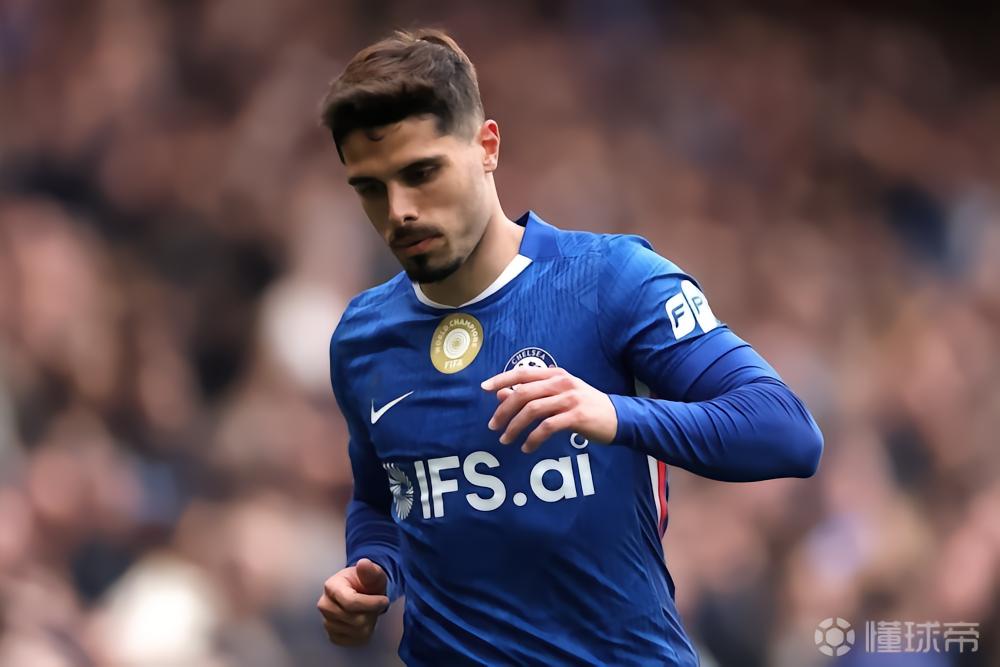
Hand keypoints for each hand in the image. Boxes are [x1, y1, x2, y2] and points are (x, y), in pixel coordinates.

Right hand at [317, 558, 389, 645]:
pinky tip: (364, 621)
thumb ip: (370, 570)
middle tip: (376, 604)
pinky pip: (354, 641)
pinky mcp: (333, 635)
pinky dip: (364, 633)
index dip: (371, 604)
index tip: (385, 600)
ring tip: (369, 611)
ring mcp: (327, 622)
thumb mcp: (372, 573)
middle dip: (372, 613)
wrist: (359, 593)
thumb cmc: (365, 582)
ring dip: (370, 622)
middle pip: (356, 619)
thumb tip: (363, 563)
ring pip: (357, 631)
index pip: (351, 602)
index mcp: (331, 586)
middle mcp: (324, 605)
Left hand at [481, 366, 616, 452]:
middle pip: (523, 393)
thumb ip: (533, 393)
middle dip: (504, 410)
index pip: (522, 373)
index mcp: (556, 374)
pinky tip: (527, 448)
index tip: (484, 388)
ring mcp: (570, 399)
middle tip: (493, 426)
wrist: (618, 417)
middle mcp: (561, 383)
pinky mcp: (577, 417)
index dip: (501, 379)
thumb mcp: (559, 395)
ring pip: (532, 410)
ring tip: (506, 440)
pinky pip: (547, 427)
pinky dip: (533, 439)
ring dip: (515, 427)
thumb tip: (501, 394)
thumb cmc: (585, 406)